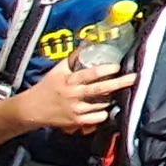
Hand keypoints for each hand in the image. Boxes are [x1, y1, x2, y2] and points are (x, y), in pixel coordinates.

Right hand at [11, 59, 132, 131]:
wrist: (31, 110)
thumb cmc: (47, 87)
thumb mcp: (58, 70)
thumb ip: (73, 59)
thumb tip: (88, 44)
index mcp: (69, 80)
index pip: (89, 74)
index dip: (105, 70)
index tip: (118, 67)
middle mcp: (73, 95)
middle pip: (100, 89)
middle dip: (119, 84)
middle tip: (134, 78)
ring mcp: (76, 110)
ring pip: (102, 105)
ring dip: (113, 99)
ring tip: (123, 93)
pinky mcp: (76, 122)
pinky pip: (97, 118)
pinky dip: (105, 113)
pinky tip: (109, 108)